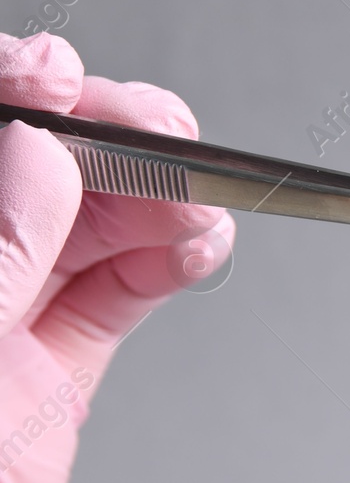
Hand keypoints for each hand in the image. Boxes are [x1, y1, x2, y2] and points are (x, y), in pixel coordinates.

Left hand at [0, 32, 233, 482]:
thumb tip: (39, 166)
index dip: (14, 104)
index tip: (68, 87)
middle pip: (23, 182)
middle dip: (99, 143)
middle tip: (163, 138)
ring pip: (75, 237)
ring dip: (147, 203)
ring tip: (198, 197)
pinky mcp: (36, 396)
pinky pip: (106, 308)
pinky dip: (160, 270)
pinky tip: (193, 249)